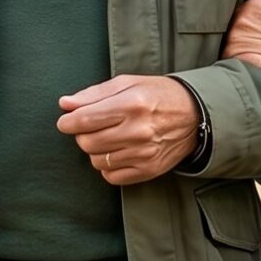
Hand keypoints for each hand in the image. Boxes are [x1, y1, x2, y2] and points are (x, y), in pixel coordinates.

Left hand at [59, 74, 199, 184]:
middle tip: (92, 127)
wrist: (196, 116)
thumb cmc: (159, 95)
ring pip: (96, 161)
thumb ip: (93, 94)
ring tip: (109, 138)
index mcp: (132, 104)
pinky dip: (108, 166)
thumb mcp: (128, 84)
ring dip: (96, 150)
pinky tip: (118, 152)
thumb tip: (65, 104)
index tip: (66, 121)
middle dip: (82, 135)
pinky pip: (111, 176)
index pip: (84, 120)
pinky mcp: (148, 170)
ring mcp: (144, 153)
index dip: (68, 122)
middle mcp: (139, 130)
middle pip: (87, 142)